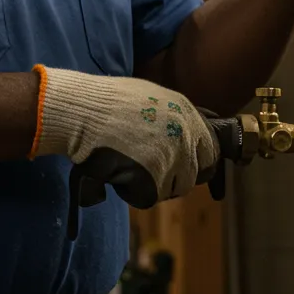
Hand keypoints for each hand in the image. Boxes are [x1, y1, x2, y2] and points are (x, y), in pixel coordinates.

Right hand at [31, 65, 219, 207]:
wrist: (82, 110)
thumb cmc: (106, 101)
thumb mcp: (150, 96)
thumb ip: (173, 116)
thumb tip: (185, 133)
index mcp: (187, 112)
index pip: (210, 150)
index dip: (196, 163)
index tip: (182, 168)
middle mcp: (186, 135)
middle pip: (193, 176)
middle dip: (174, 178)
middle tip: (149, 171)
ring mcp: (171, 158)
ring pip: (171, 189)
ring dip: (152, 185)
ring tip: (128, 165)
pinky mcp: (153, 178)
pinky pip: (148, 197)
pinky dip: (132, 191)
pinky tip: (118, 172)